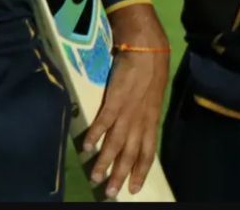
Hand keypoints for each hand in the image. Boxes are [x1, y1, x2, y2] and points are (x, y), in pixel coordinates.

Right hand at [83, 3, 169, 197]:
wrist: (146, 47)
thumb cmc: (149, 67)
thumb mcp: (152, 94)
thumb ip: (145, 111)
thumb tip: (137, 124)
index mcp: (151, 119)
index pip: (148, 152)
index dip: (140, 171)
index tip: (134, 189)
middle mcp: (140, 120)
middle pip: (130, 154)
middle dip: (120, 175)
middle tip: (109, 192)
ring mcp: (128, 110)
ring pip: (116, 143)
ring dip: (104, 162)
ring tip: (94, 177)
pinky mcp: (115, 99)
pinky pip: (104, 122)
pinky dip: (95, 135)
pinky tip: (86, 147)